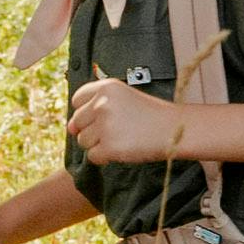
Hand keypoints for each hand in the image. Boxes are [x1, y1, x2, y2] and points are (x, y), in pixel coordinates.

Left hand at [65, 74, 181, 165]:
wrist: (174, 129)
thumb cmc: (148, 114)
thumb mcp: (122, 98)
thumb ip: (94, 106)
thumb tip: (69, 128)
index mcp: (105, 87)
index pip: (77, 100)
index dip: (87, 112)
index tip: (104, 116)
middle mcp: (102, 103)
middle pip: (77, 122)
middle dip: (92, 130)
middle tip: (116, 130)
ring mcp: (105, 125)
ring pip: (83, 141)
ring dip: (98, 144)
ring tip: (121, 138)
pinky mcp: (109, 146)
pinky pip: (93, 156)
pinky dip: (105, 157)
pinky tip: (122, 149)